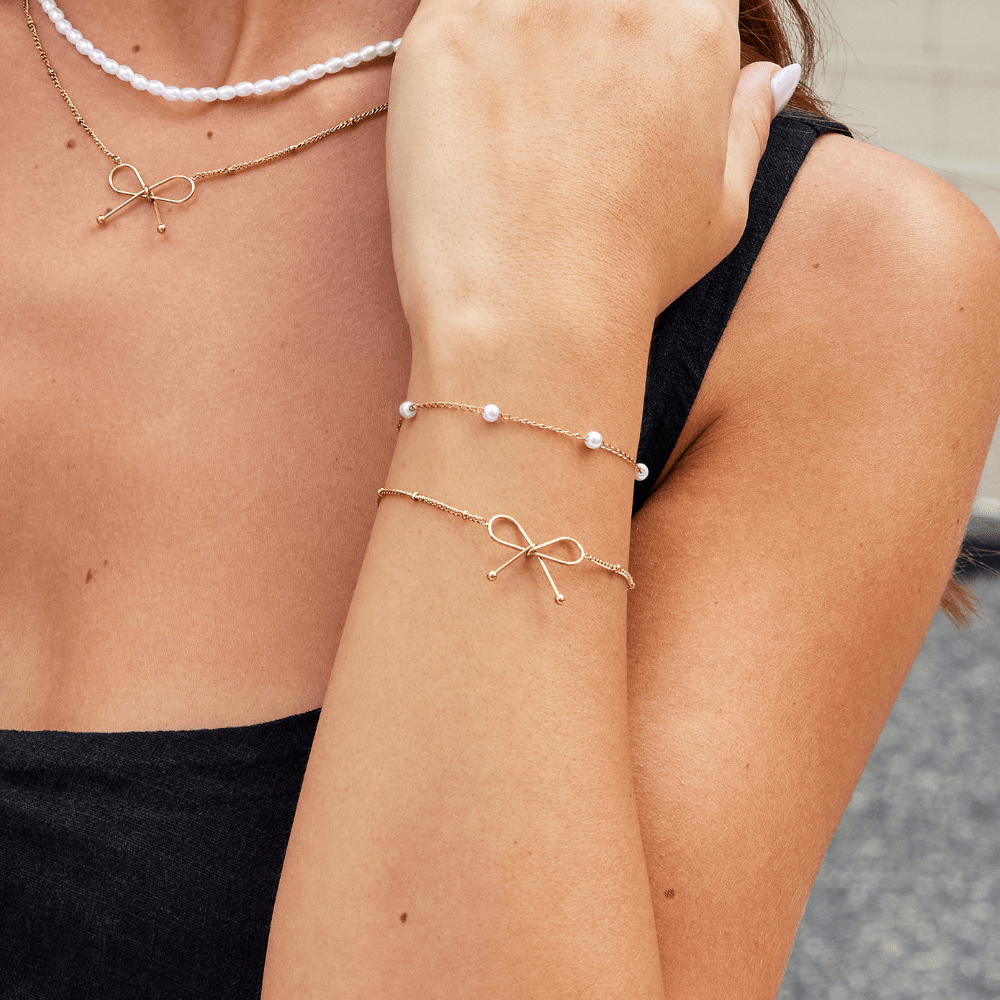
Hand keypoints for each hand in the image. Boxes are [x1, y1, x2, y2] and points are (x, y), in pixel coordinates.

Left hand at [385, 0, 784, 365]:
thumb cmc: (628, 276)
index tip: (621, 81)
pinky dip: (462, 49)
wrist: (530, 318)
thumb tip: (766, 75)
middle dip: (584, 36)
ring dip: (522, 36)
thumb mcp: (721, 211)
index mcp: (691, 24)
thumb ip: (747, 125)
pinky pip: (453, 7)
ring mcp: (521, 5)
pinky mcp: (443, 32)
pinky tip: (468, 114)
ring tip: (516, 115)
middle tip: (560, 108)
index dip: (651, 34)